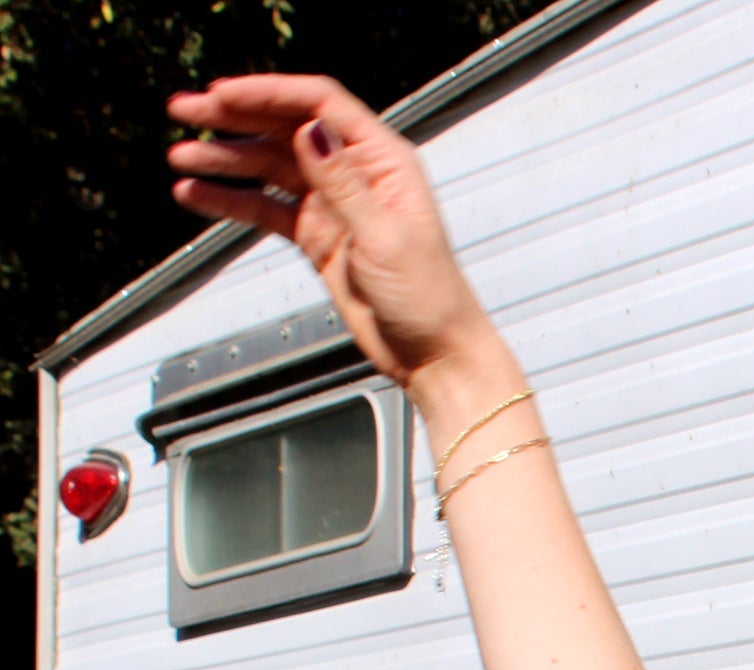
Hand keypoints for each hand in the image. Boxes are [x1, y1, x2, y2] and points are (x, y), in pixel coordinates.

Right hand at [167, 76, 496, 388]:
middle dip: (234, 117)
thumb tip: (312, 129)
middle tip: (185, 111)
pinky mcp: (318, 235)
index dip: (269, 94)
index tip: (221, 94)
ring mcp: (334, 204)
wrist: (434, 354)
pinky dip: (231, 199)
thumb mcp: (384, 237)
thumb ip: (344, 183)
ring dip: (225, 159)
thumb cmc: (429, 299)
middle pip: (287, 127)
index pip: (320, 106)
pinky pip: (266, 207)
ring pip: (270, 166)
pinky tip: (196, 194)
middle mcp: (358, 175)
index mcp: (386, 163)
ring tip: (181, 157)